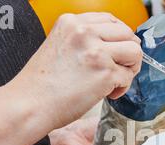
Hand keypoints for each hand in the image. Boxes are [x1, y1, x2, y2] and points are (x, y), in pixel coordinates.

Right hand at [10, 12, 142, 129]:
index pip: (110, 19)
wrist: (29, 105)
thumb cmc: (42, 84)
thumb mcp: (58, 46)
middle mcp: (84, 32)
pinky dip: (122, 88)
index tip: (117, 51)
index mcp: (71, 22)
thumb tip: (113, 47)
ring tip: (115, 81)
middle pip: (127, 34)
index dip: (119, 37)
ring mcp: (96, 52)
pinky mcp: (105, 73)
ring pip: (135, 52)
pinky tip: (107, 94)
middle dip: (128, 53)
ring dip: (130, 68)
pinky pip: (128, 77)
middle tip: (119, 69)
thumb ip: (83, 41)